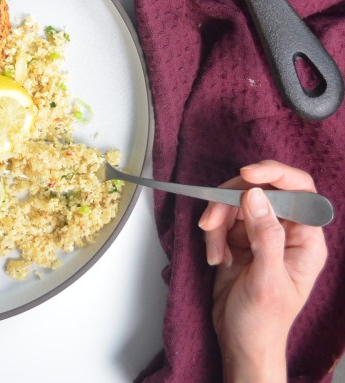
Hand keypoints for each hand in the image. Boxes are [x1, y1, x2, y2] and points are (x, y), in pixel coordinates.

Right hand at [198, 160, 327, 382]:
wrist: (240, 344)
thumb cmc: (263, 324)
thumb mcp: (266, 282)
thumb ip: (264, 236)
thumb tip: (255, 195)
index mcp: (306, 241)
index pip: (300, 191)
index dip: (275, 175)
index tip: (248, 174)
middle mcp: (286, 232)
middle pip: (261, 190)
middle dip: (232, 202)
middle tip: (213, 220)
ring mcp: (262, 233)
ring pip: (237, 202)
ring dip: (218, 221)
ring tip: (214, 250)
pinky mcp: (240, 238)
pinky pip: (223, 217)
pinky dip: (213, 233)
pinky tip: (215, 257)